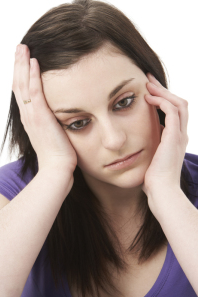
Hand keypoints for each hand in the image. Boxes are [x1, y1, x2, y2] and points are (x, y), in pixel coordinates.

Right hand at [12, 44, 76, 173]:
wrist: (57, 169)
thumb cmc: (58, 154)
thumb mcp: (54, 134)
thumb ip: (53, 122)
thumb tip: (59, 115)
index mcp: (30, 118)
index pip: (23, 92)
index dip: (22, 75)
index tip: (24, 60)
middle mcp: (28, 115)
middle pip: (19, 84)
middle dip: (19, 65)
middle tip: (20, 47)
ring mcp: (33, 116)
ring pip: (23, 85)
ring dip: (23, 65)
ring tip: (23, 48)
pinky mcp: (41, 118)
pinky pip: (36, 93)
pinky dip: (34, 77)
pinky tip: (35, 62)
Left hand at [142, 73, 188, 196]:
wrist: (161, 191)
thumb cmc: (153, 178)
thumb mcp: (152, 158)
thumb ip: (150, 146)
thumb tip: (140, 140)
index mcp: (176, 138)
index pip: (174, 111)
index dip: (163, 98)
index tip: (148, 90)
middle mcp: (181, 134)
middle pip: (178, 103)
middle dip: (163, 90)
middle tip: (148, 80)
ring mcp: (180, 135)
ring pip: (177, 104)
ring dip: (162, 92)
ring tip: (147, 84)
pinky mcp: (174, 137)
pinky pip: (172, 112)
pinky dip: (161, 102)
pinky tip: (148, 99)